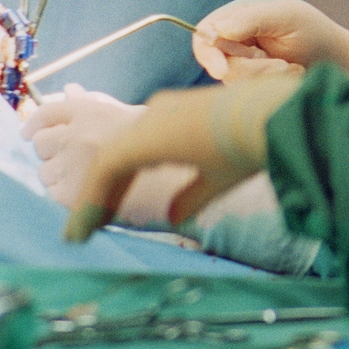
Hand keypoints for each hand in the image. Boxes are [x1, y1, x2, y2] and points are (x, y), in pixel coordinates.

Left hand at [22, 83, 194, 226]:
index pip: (48, 112)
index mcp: (92, 111)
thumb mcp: (129, 116)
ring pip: (44, 172)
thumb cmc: (161, 148)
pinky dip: (65, 198)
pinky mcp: (72, 193)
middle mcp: (78, 133)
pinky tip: (86, 198)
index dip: (34, 123)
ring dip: (59, 177)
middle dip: (51, 152)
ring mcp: (73, 164)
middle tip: (70, 162)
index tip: (27, 133)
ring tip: (84, 183)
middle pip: (40, 142)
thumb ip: (94, 104)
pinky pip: (52, 195)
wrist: (178, 183)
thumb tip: (69, 89)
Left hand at [65, 67, 304, 239]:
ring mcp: (148, 121)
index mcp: (175, 119)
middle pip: (114, 157)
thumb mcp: (220, 176)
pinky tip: (85, 227)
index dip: (113, 186)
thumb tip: (173, 218)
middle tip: (84, 227)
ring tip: (78, 234)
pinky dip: (93, 199)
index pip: (132, 153)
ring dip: (91, 200)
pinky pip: (107, 169)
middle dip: (99, 192)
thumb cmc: (255, 141)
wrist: (270, 117)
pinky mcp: (143, 136)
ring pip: (106, 163)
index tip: (102, 215)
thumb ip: (192, 196)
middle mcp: (157, 113)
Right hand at [192, 0, 348, 79]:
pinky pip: (244, 92)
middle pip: (215, 61)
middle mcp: (236, 38)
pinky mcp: (252, 83)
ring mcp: (243, 62)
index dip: (207, 53)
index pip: (204, 33)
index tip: (222, 69)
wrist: (340, 62)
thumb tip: (217, 30)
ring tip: (291, 69)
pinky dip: (267, 87)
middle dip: (246, 69)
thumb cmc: (316, 33)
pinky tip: (289, 77)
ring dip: (262, 78)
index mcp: (239, 15)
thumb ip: (251, 19)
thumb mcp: (287, 17)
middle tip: (279, 67)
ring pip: (230, 80)